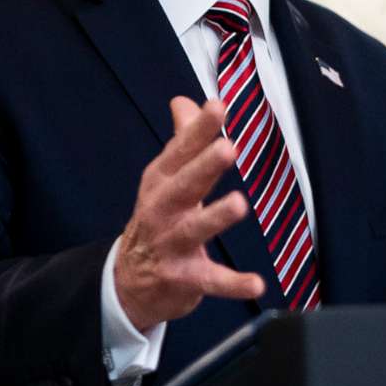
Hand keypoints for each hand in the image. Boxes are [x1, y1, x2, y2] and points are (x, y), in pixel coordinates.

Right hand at [114, 96, 266, 330]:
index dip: (199, 129)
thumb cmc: (158, 219)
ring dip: (216, 216)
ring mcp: (172, 245)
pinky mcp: (185, 278)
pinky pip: (211, 280)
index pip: (181, 150)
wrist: (129, 282)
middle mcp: (163, 210)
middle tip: (228, 148)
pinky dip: (233, 283)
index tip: (218, 106)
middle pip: (185, 185)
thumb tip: (185, 100)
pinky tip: (256, 284)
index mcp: (161, 181)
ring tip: (239, 204)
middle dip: (205, 166)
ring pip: (195, 229)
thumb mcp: (164, 179)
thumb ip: (182, 140)